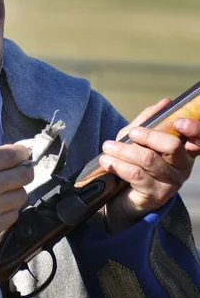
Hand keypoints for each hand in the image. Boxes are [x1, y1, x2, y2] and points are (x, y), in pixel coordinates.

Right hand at [0, 145, 33, 252]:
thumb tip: (16, 156)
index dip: (22, 153)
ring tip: (4, 193)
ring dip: (16, 192)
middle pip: (23, 176)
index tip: (23, 155)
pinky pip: (14, 215)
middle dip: (25, 171)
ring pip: (22, 196)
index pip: (11, 155)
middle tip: (20, 173)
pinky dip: (9, 210)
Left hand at [100, 99, 199, 233]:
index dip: (194, 129)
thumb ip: (149, 120)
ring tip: (107, 147)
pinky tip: (107, 161)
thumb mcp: (137, 137)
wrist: (120, 195)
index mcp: (184, 149)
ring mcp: (172, 183)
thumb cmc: (133, 161)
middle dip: (148, 136)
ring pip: (149, 160)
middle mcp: (183, 166)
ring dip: (124, 151)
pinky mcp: (157, 195)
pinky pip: (137, 175)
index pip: (198, 138)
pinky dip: (119, 165)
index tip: (178, 122)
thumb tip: (166, 102)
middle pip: (172, 146)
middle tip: (131, 134)